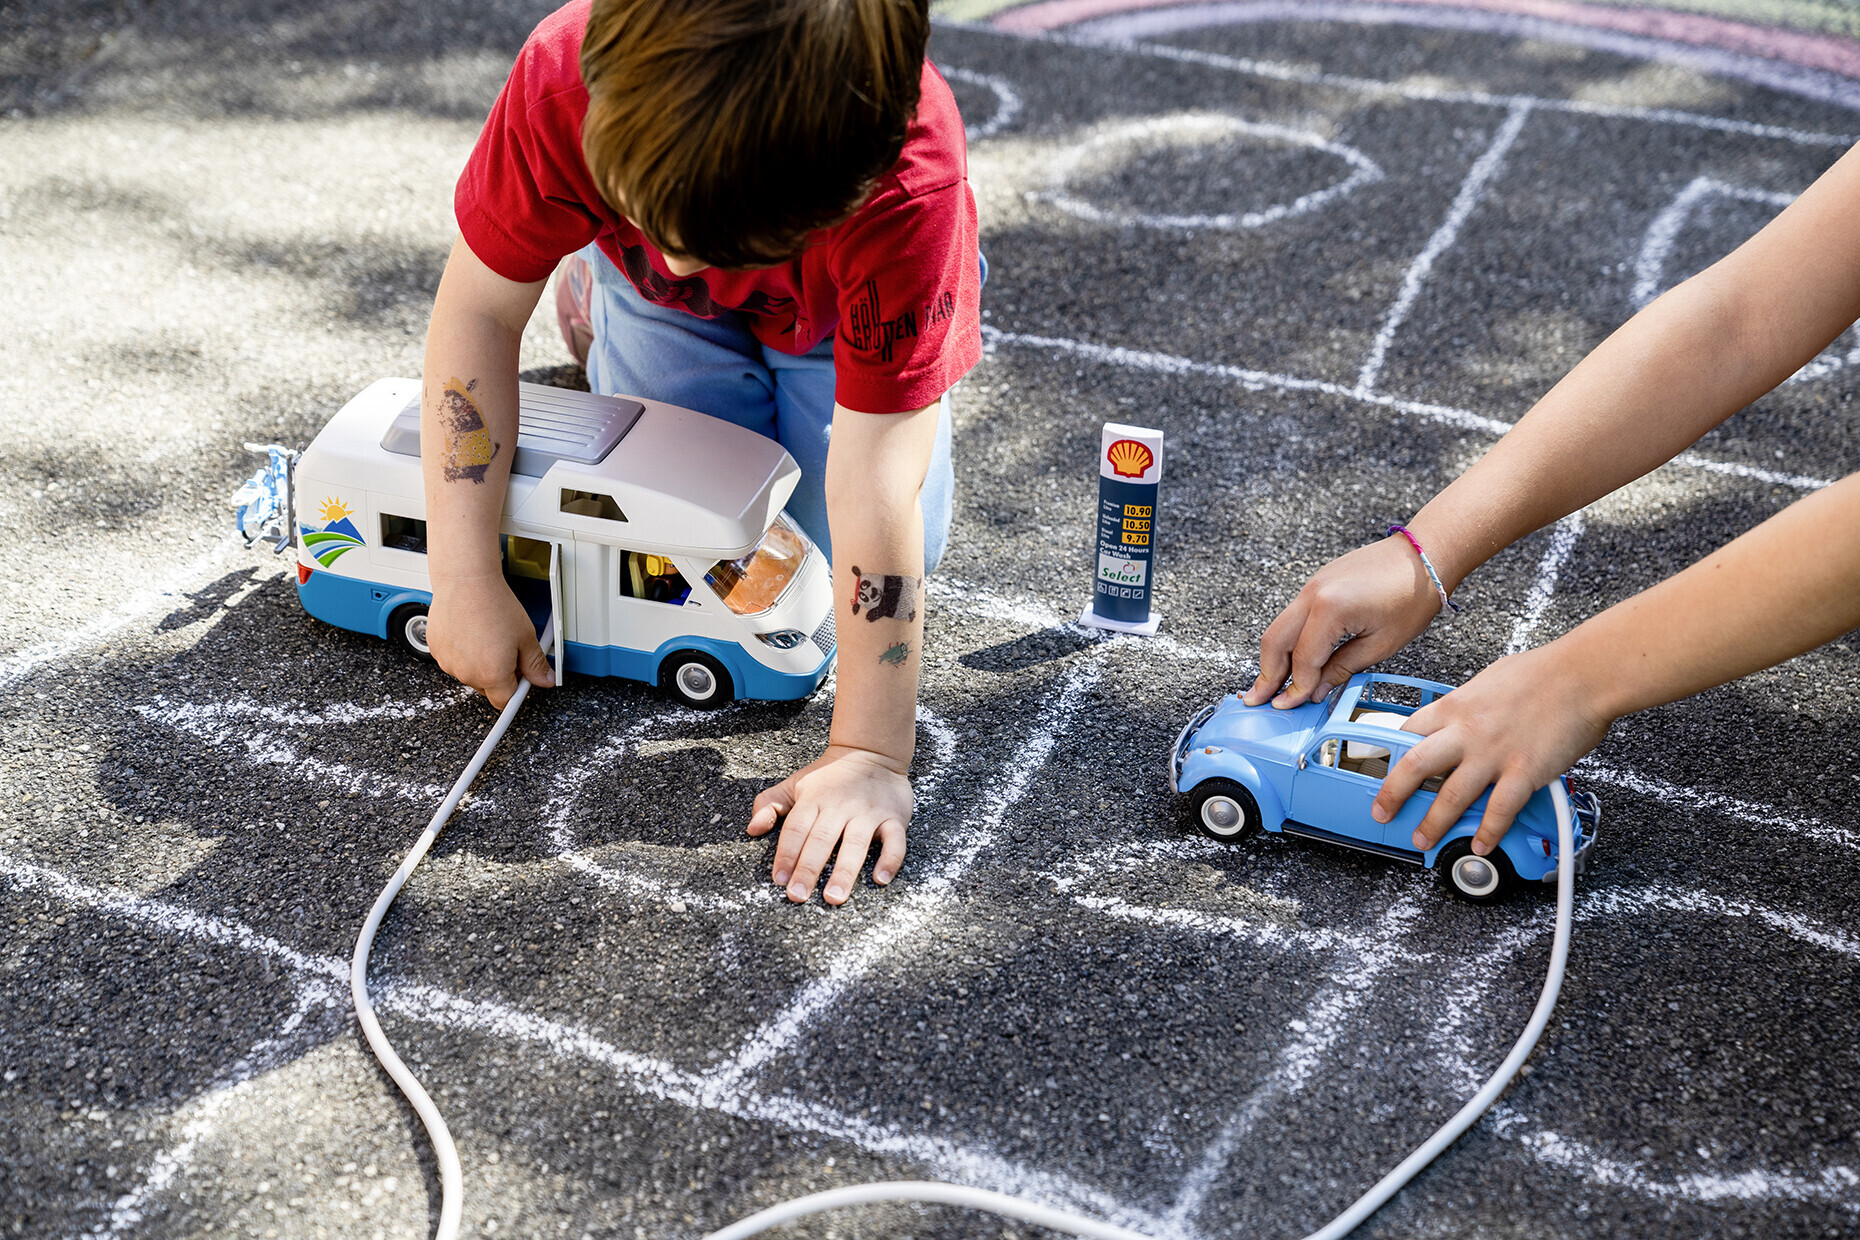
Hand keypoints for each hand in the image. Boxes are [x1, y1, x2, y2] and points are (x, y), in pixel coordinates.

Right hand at [427, 574, 552, 708]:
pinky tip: (471, 632)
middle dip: (499, 674)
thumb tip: (545, 680)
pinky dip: (462, 651)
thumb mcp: (526, 636)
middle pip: (487, 688)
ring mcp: (449, 663)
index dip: (516, 689)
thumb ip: (535, 664)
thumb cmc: (494, 605)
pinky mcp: (436, 650)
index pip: (505, 701)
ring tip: (487, 635)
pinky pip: (454, 660)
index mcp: (492, 675)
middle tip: (506, 648)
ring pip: (469, 673)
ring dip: (479, 663)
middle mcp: (467, 674)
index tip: (521, 678)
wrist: (466, 581)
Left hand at [747, 745, 910, 905]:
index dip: (786, 854)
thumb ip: (768, 804)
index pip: (796, 829)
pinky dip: (890, 859)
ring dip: (845, 871)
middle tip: (798, 896)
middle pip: (822, 839)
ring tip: (834, 897)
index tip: (779, 879)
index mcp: (814, 799)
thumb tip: (752, 830)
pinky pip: (895, 840)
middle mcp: (840, 806)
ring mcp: (868, 812)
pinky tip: (880, 879)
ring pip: (856, 843)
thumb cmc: (829, 777)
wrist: (871, 751)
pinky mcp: (893, 817)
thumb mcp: (794, 784)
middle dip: (808, 868)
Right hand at [1244, 537, 1445, 708]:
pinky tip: (1292, 658)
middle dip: (1266, 674)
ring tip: (1271, 684)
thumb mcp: (1381, 644)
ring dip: (1273, 657)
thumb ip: (1342, 668)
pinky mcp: (1317, 583)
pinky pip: (1293, 615)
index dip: (1295, 688)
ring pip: (1278, 627)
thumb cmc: (1412, 595)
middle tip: (1257, 700)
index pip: (1303, 660)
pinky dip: (1287, 639)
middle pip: (1275, 641)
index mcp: (1329, 610)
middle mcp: (1312, 594)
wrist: (1424, 554)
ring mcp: (1311, 585)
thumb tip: (1316, 690)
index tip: (1289, 707)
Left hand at [1372, 641, 1612, 853]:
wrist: (1583, 674)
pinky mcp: (1524, 772)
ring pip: (1450, 796)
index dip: (1389, 755)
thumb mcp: (1487, 680)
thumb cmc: (1542, 672)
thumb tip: (1459, 716)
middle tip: (1381, 812)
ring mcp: (1493, 754)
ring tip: (1422, 838)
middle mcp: (1466, 732)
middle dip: (1391, 794)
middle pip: (1413, 767)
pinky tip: (1481, 844)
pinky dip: (1488, 832)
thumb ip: (1468, 704)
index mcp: (1454, 707)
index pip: (1406, 733)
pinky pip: (1499, 810)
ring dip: (1433, 822)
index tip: (1381, 770)